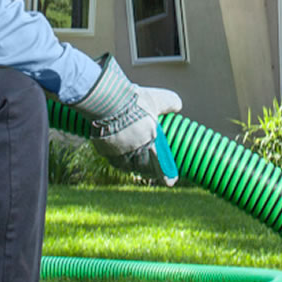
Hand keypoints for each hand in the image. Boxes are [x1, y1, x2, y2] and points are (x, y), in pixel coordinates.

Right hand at [68, 56, 182, 183]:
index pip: (160, 165)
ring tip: (132, 159)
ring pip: (126, 164)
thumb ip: (170, 102)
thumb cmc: (133, 101)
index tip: (171, 182)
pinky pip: (111, 158)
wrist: (106, 101)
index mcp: (150, 142)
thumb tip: (178, 105)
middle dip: (147, 167)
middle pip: (142, 166)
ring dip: (131, 164)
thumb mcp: (156, 99)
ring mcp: (118, 152)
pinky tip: (116, 153)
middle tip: (149, 165)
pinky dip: (115, 157)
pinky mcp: (103, 149)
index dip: (166, 176)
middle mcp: (134, 151)